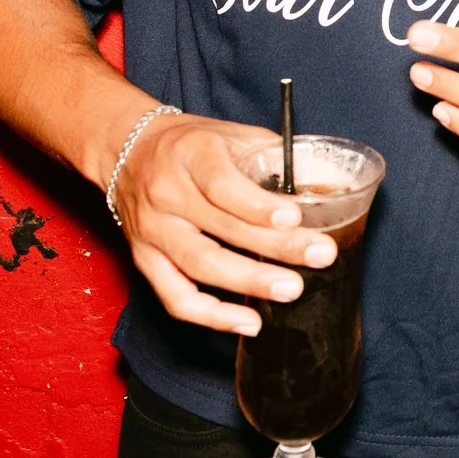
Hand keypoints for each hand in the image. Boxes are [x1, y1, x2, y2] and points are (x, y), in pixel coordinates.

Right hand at [112, 112, 338, 336]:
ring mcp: (153, 231)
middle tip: (319, 256)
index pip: (222, 184)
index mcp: (191, 154)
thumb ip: (277, 157)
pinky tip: (249, 323)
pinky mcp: (145, 260)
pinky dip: (211, 316)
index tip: (294, 218)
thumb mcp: (233, 134)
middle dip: (274, 246)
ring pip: (199, 264)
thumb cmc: (192, 144)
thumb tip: (332, 181)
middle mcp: (167, 193)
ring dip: (248, 282)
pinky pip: (175, 297)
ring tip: (291, 289)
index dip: (258, 205)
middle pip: (220, 227)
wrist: (126, 151)